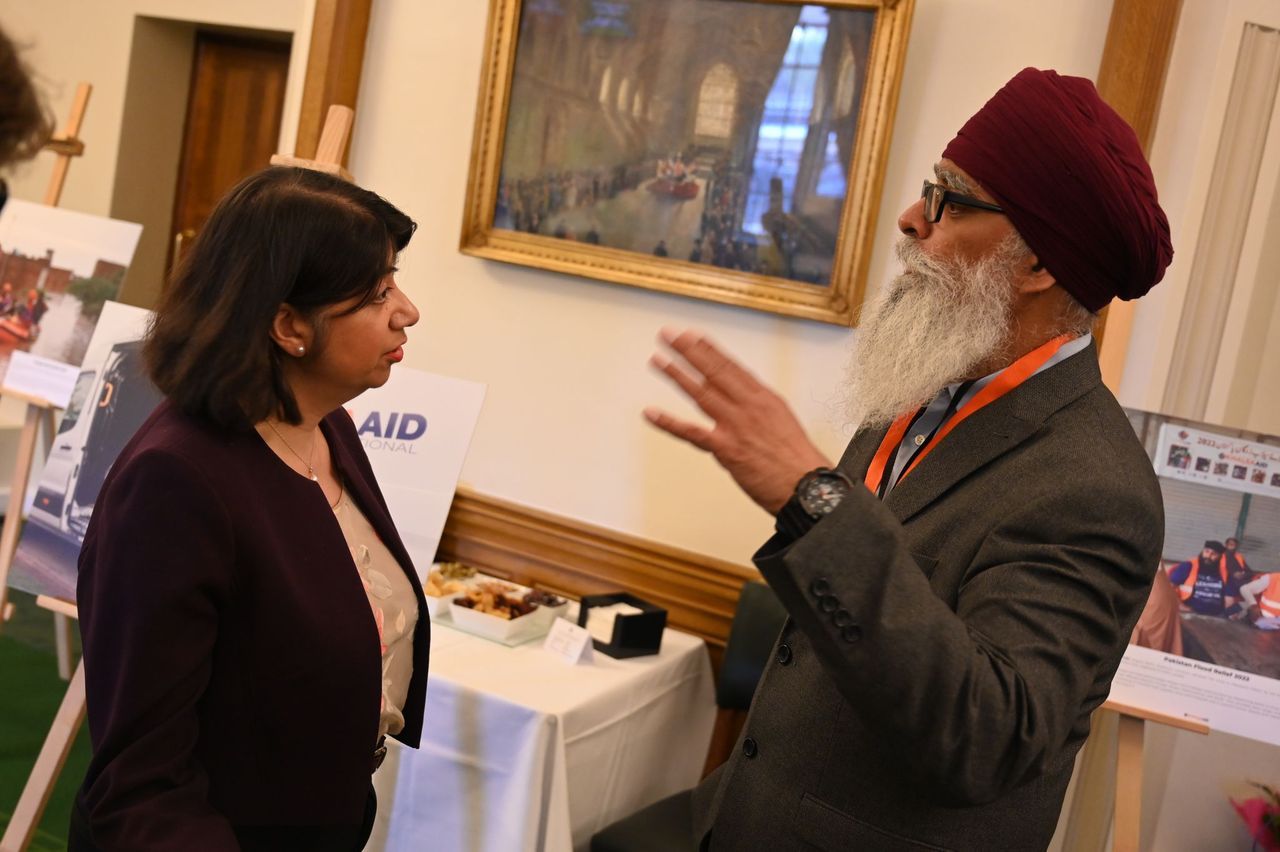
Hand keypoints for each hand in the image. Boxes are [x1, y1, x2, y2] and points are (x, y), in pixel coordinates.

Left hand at [643, 327, 830, 512]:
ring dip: (677, 374)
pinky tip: (651, 413)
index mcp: (763, 398)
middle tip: (669, 335)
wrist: (807, 486)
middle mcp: (749, 406)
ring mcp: (736, 426)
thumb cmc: (796, 459)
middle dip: (689, 350)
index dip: (708, 349)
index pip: (731, 366)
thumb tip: (740, 397)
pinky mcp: (727, 449)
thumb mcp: (781, 420)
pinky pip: (692, 433)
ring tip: (657, 360)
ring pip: (701, 393)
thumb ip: (757, 407)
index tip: (691, 335)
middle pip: (714, 372)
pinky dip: (669, 423)